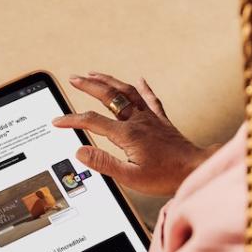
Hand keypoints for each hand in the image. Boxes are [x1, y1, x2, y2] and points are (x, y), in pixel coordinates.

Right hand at [52, 72, 218, 196]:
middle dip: (88, 85)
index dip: (71, 120)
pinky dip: (144, 88)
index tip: (56, 122)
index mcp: (127, 134)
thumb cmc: (165, 177)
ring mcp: (151, 119)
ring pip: (127, 92)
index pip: (92, 122)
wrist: (194, 169)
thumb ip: (103, 163)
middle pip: (109, 96)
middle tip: (73, 78)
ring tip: (95, 74)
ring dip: (109, 81)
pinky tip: (140, 79)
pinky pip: (151, 99)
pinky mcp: (162, 122)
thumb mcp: (130, 177)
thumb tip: (80, 152)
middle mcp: (138, 121)